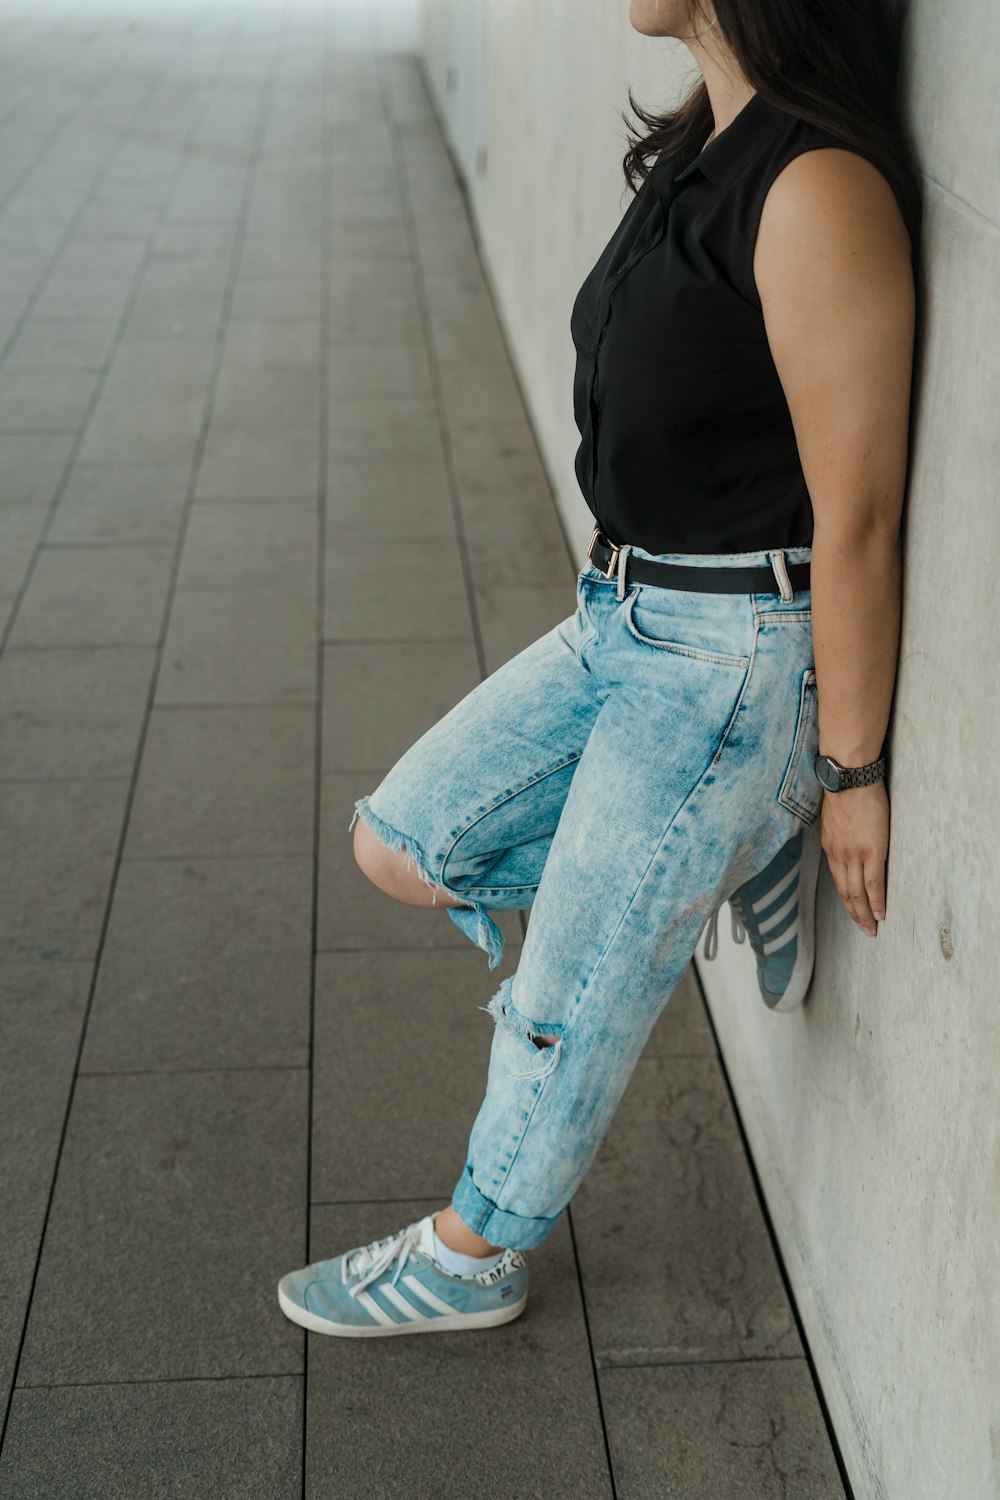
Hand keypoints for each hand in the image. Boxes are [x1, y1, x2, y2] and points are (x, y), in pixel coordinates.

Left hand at [819, 779, 888, 936]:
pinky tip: (881, 914)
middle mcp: (839, 855)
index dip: (846, 899)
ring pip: (857, 893)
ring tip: (872, 928)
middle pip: (845, 892)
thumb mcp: (836, 818)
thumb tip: (848, 839)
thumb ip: (841, 834)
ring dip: (865, 914)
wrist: (851, 777)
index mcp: (831, 847)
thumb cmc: (847, 790)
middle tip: (865, 930)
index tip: (853, 911)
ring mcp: (854, 854)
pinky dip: (877, 901)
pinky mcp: (872, 850)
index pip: (838, 880)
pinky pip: (873, 883)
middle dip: (855, 914)